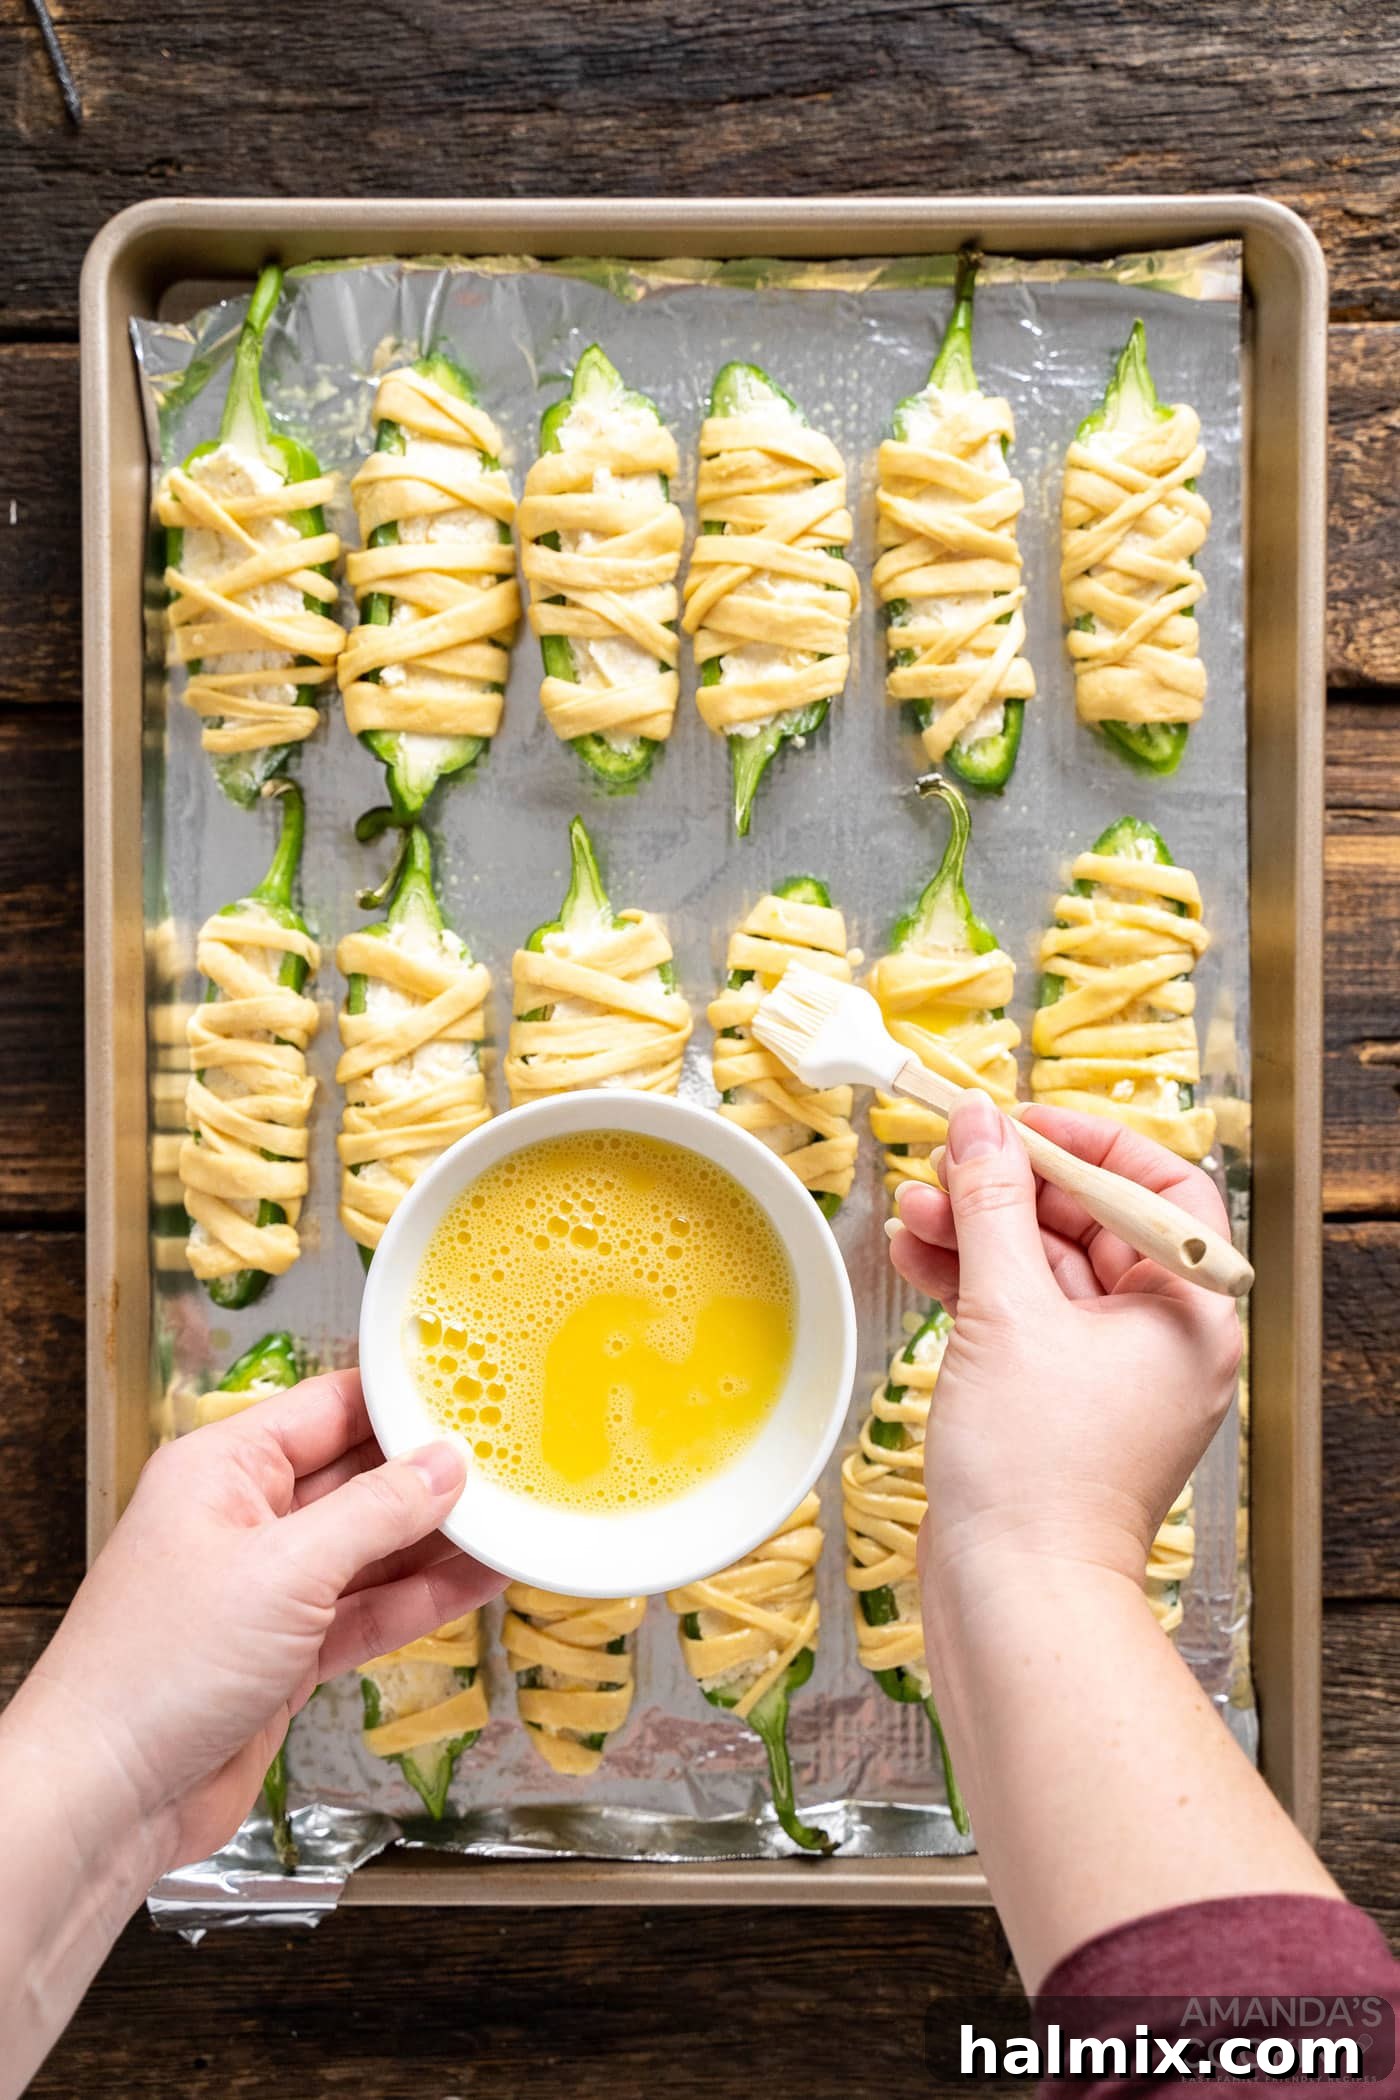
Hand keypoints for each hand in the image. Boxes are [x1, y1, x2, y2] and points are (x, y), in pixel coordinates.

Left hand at [18, 1369, 503, 1874]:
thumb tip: (446, 1465)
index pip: (329, 1408)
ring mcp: (268, 1588)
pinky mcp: (286, 1652)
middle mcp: (246, 1518)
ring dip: (436, 1542)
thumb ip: (375, 1514)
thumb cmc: (162, 1666)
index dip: (403, 1402)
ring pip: (370, 1549)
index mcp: (224, 1468)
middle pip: (357, 1477)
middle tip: (514, 1463)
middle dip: (431, 1475)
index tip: (478, 1393)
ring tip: (515, 1521)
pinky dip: (418, 1600)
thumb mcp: (285, 1570)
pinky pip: (366, 1609)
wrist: (106, 1796)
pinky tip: (478, 1583)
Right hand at [886, 1094, 1241, 1603]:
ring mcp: (1108, 1375)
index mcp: (1189, 1310)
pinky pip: (1022, 1318)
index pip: (1161, 1186)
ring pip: (1047, 1269)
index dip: (1087, 1143)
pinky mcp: (1058, 1404)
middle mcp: (1162, 1339)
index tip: (1016, 1124)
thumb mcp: (1007, 1312)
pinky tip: (917, 1256)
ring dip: (978, 1233)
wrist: (1016, 1597)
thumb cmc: (1036, 1471)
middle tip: (944, 1164)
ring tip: (913, 1210)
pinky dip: (972, 1285)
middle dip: (1011, 1189)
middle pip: (1093, 1223)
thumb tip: (979, 1125)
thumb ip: (990, 1205)